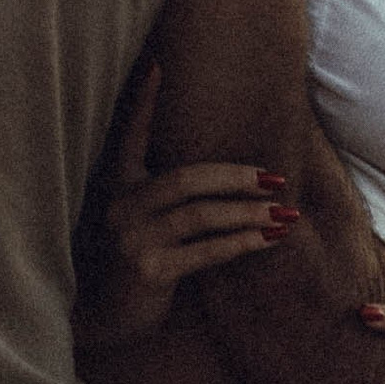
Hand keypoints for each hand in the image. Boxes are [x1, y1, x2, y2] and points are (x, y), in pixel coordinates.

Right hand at [73, 60, 296, 353]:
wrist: (100, 319)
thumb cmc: (130, 264)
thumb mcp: (141, 224)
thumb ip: (165, 199)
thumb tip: (224, 178)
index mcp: (117, 187)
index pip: (131, 136)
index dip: (145, 102)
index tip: (158, 64)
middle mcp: (121, 207)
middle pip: (185, 178)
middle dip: (234, 176)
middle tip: (274, 177)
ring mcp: (133, 238)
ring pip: (200, 214)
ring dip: (247, 213)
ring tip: (283, 213)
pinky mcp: (148, 270)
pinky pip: (204, 251)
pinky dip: (240, 244)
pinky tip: (268, 240)